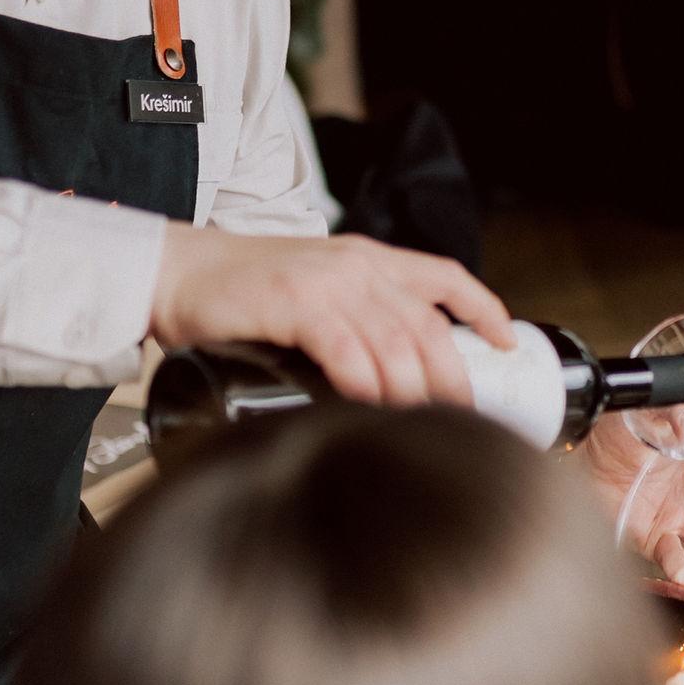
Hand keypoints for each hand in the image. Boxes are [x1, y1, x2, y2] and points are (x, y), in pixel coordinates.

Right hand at [150, 224, 512, 407]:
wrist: (177, 273)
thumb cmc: (242, 291)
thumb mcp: (316, 289)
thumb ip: (354, 317)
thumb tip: (391, 376)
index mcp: (369, 260)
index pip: (444, 277)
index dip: (482, 308)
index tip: (506, 343)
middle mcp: (356, 267)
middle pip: (427, 323)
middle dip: (452, 374)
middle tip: (462, 417)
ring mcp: (325, 283)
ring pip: (393, 339)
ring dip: (413, 387)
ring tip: (423, 424)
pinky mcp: (291, 303)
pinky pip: (344, 344)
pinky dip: (364, 376)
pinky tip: (372, 401)